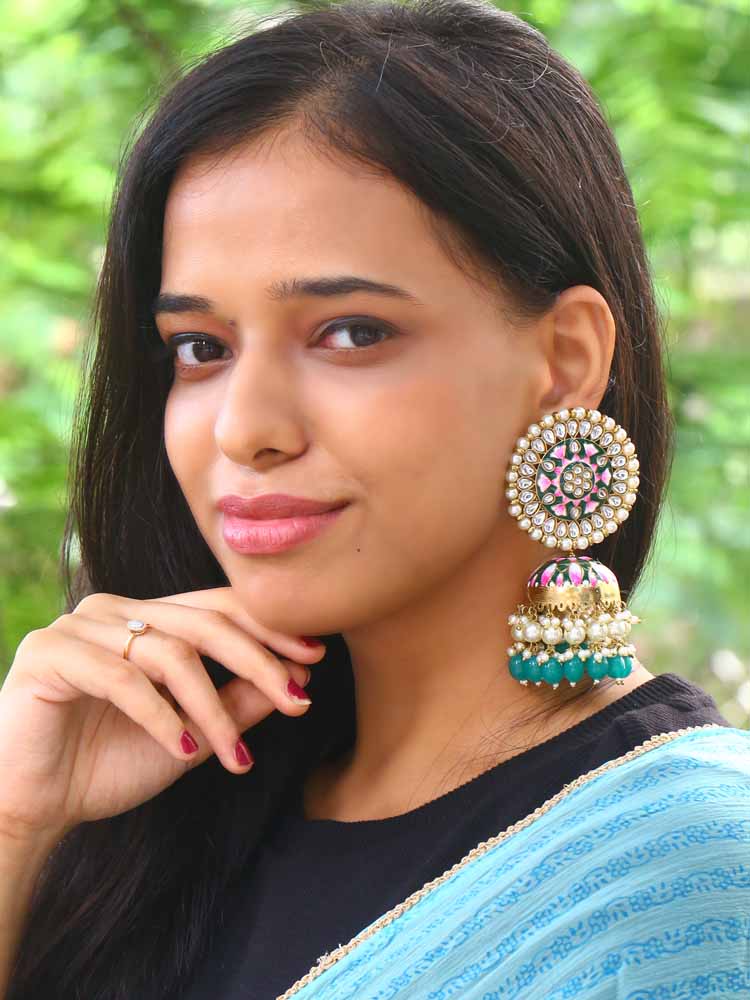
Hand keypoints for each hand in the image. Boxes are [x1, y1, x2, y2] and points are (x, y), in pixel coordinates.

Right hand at [0, 586, 324, 845]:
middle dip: (259, 662)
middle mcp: (115, 611)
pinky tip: (184, 749)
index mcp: (147, 618)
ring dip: (213, 708)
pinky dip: (161, 715)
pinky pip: (121, 678)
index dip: (269, 629)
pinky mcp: (49, 653)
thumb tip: (298, 681)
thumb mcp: (189, 736)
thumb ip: (235, 705)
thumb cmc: (107, 766)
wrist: (33, 806)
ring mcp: (79, 626)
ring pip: (170, 653)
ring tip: (237, 754)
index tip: (316, 657)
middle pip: (204, 623)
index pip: (219, 607)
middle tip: (299, 700)